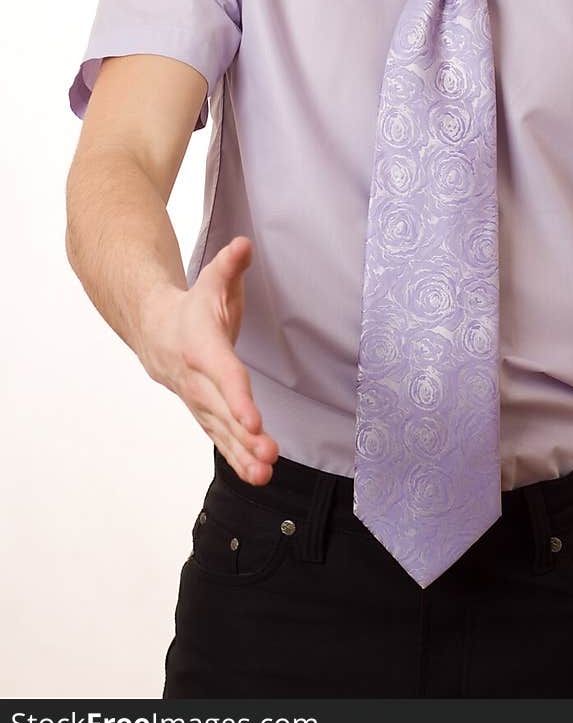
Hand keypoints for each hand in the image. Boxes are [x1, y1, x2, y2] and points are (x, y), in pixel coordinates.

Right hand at [136, 235, 279, 483]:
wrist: (153, 329)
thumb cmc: (193, 305)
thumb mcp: (212, 280)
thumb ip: (230, 264)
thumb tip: (244, 245)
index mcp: (202, 347)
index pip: (223, 375)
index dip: (238, 399)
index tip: (254, 422)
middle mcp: (198, 380)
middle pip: (223, 412)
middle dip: (244, 436)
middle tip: (268, 456)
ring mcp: (199, 400)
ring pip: (220, 432)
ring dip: (242, 455)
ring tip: (266, 475)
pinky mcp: (205, 413)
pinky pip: (220, 439)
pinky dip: (237, 459)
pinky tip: (257, 477)